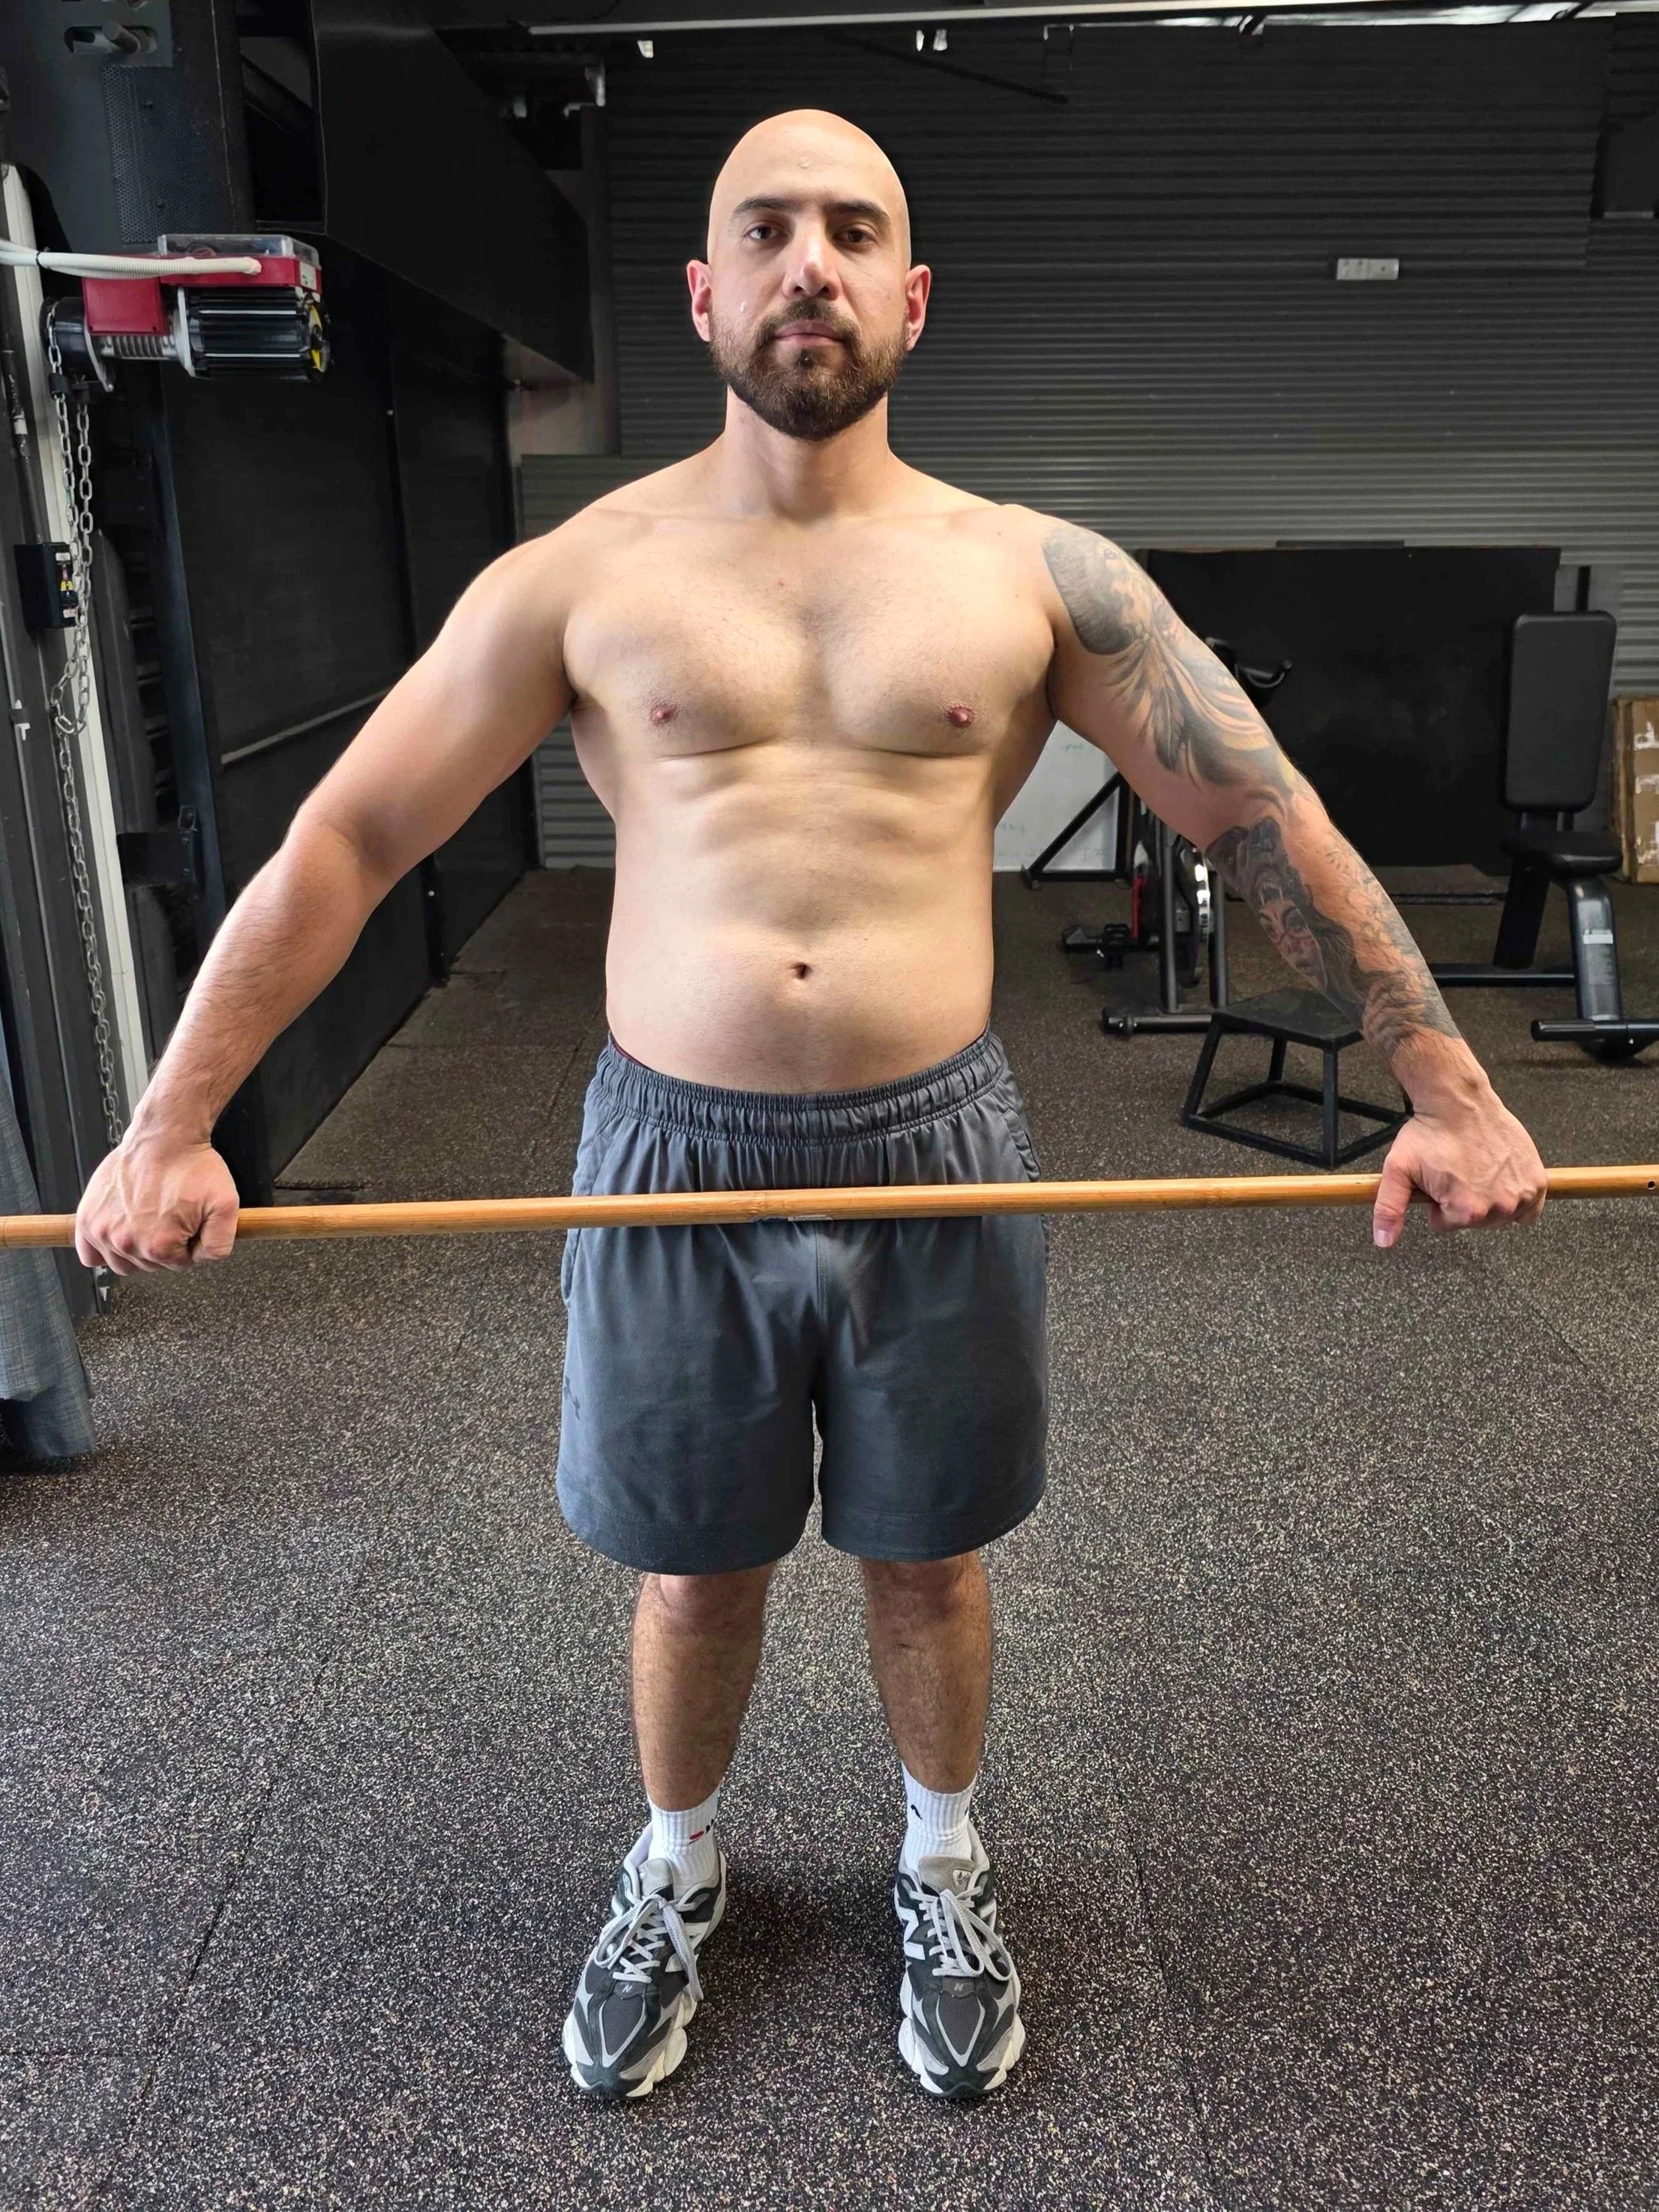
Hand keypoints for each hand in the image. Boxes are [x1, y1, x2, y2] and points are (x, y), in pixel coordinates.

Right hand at [74, 1132, 239, 1273]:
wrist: (164, 1137)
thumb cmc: (191, 1166)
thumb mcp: (225, 1206)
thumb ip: (220, 1243)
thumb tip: (205, 1259)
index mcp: (159, 1246)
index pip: (180, 1263)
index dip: (189, 1243)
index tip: (190, 1223)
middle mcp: (127, 1243)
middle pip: (150, 1264)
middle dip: (165, 1246)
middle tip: (171, 1217)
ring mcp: (103, 1232)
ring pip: (122, 1263)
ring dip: (136, 1250)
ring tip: (148, 1222)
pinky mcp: (88, 1218)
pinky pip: (89, 1254)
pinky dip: (101, 1251)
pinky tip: (118, 1236)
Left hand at [1371, 1093, 1546, 1249]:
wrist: (1459, 1101)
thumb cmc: (1429, 1133)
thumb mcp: (1398, 1170)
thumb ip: (1389, 1209)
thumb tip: (1384, 1242)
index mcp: (1467, 1210)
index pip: (1445, 1224)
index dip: (1436, 1202)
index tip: (1437, 1179)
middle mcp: (1499, 1206)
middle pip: (1474, 1222)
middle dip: (1461, 1202)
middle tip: (1455, 1172)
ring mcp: (1521, 1193)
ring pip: (1500, 1216)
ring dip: (1488, 1201)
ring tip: (1476, 1172)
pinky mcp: (1536, 1179)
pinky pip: (1530, 1208)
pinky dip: (1518, 1201)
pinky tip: (1501, 1182)